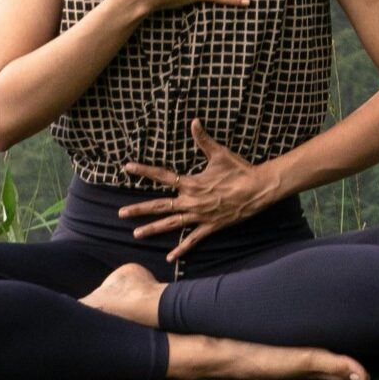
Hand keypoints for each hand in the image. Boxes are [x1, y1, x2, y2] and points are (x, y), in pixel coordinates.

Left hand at [118, 120, 270, 262]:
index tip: (127, 168)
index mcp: (191, 183)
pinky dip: (181, 249)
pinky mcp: (210, 227)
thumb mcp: (219, 153)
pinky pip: (192, 240)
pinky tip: (169, 258)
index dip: (144, 171)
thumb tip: (193, 121)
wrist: (257, 190)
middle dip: (139, 209)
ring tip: (136, 234)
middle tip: (120, 213)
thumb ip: (203, 139)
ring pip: (171, 224)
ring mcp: (200, 216)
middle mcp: (191, 201)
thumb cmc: (238, 170)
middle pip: (160, 205)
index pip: (162, 176)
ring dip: (153, 229)